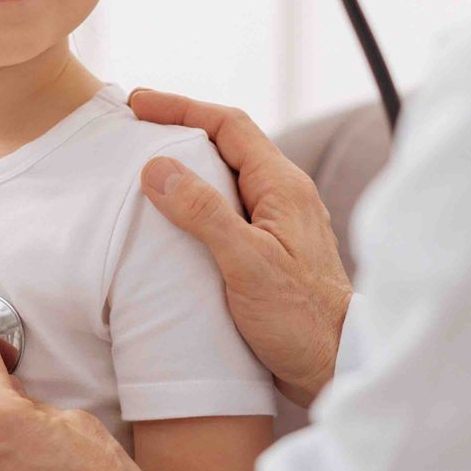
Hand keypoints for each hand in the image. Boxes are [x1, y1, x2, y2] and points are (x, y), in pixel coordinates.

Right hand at [129, 88, 351, 406]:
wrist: (335, 366)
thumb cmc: (299, 319)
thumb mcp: (246, 263)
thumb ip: (204, 213)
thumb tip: (158, 167)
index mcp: (283, 186)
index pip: (229, 126)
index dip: (182, 108)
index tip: (138, 104)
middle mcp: (285, 196)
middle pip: (228, 145)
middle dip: (181, 130)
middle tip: (135, 130)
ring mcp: (280, 222)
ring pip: (228, 178)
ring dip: (188, 167)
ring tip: (145, 171)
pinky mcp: (271, 250)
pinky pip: (229, 209)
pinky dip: (197, 202)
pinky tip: (174, 220)